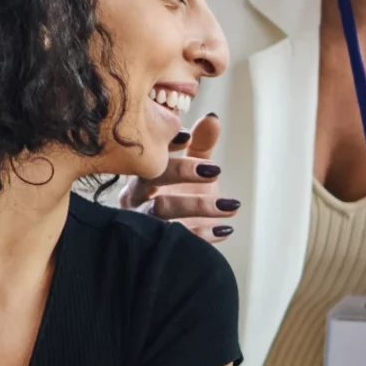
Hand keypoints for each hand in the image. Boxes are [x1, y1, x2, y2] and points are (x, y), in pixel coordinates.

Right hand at [121, 112, 240, 240]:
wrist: (175, 242)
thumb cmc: (181, 198)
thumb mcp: (192, 171)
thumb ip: (201, 145)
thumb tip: (212, 118)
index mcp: (142, 172)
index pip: (150, 153)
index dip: (167, 145)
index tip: (188, 138)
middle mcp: (135, 196)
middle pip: (152, 179)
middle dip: (183, 172)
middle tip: (216, 170)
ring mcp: (142, 223)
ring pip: (162, 211)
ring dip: (199, 205)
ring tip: (230, 205)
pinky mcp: (153, 247)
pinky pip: (175, 240)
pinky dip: (201, 235)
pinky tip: (224, 229)